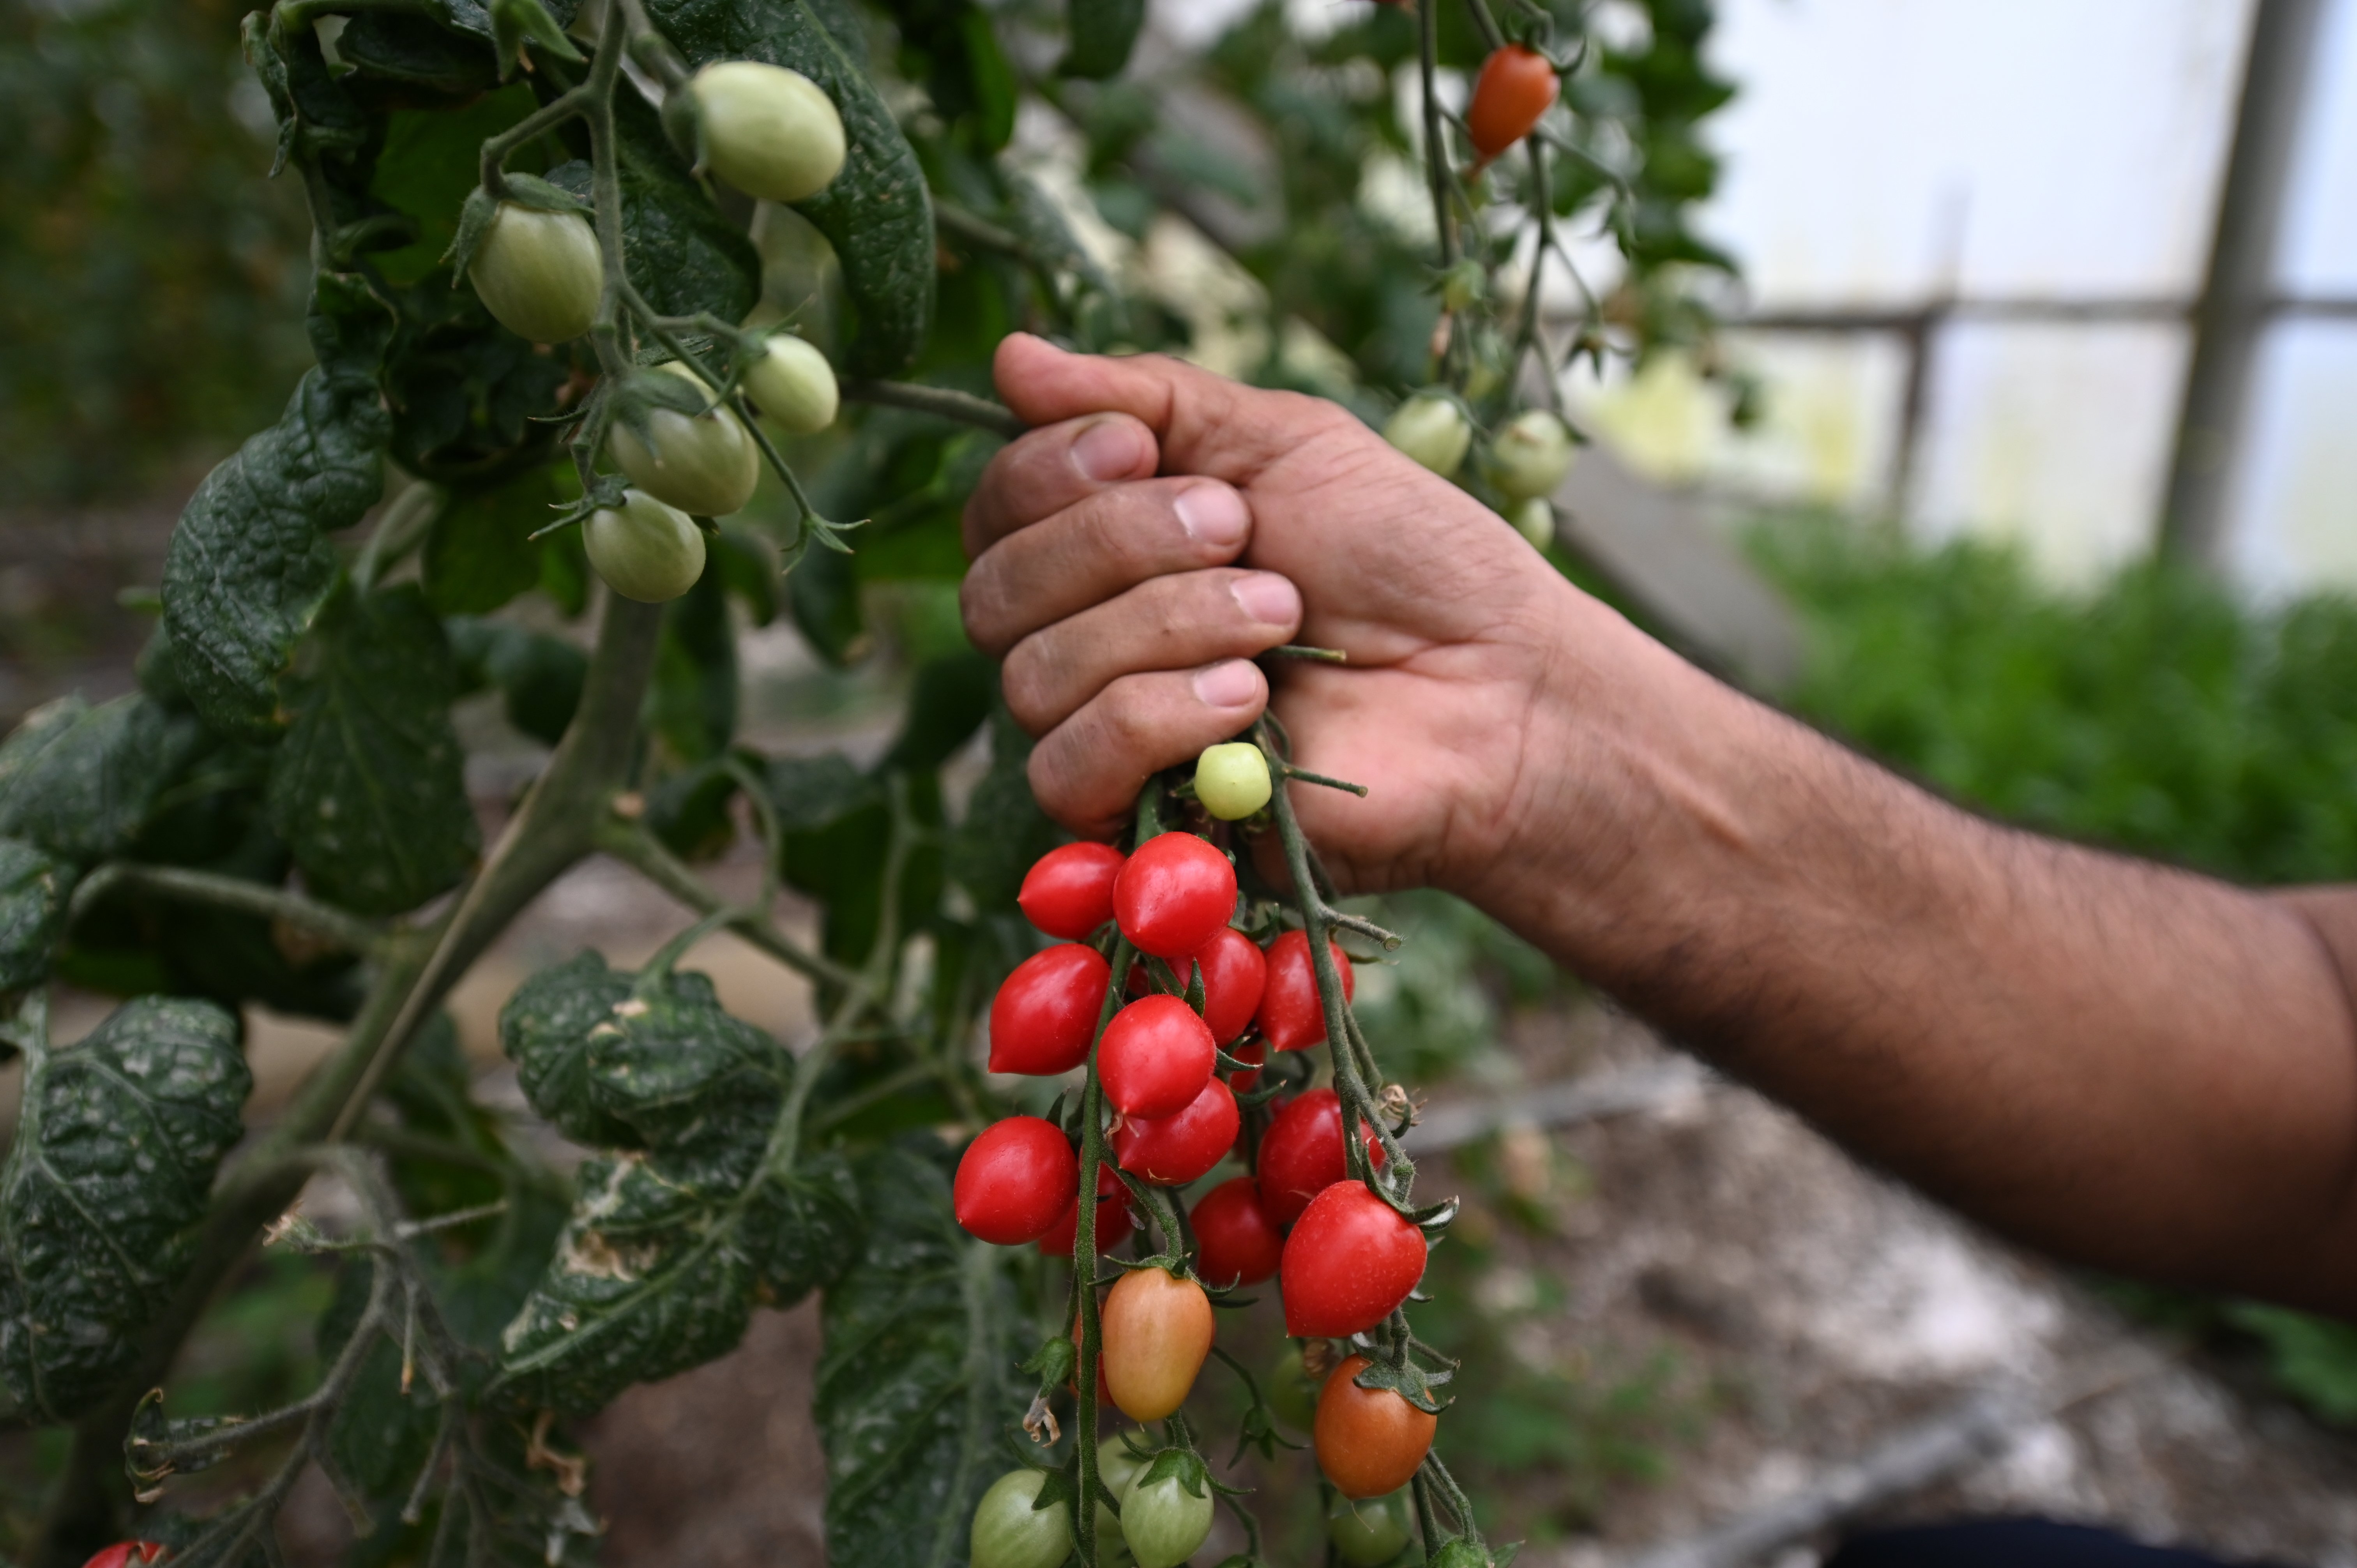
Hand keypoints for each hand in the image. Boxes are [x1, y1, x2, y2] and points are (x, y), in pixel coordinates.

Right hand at [961, 334, 1638, 902]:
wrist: (1501, 686)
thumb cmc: (1411, 559)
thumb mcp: (1287, 440)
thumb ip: (1149, 399)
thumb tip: (1011, 357)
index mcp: (1112, 546)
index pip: (997, 509)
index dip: (1048, 470)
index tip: (1146, 450)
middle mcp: (1090, 638)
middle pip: (996, 592)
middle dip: (1118, 545)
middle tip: (1243, 535)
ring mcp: (1113, 734)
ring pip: (1033, 677)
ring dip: (1163, 628)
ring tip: (1281, 619)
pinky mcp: (1144, 821)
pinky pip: (1067, 768)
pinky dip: (1152, 717)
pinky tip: (1249, 703)